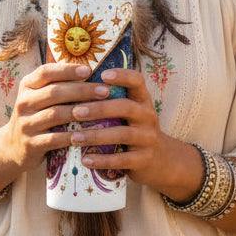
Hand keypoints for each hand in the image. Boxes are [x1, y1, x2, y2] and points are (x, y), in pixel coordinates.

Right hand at [0, 62, 111, 185]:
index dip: (67, 70)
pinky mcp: (31, 144)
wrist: (12, 147)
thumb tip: (91, 71)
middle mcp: (24, 102)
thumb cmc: (36, 116)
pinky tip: (88, 135)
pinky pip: (54, 138)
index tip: (89, 70)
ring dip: (80, 111)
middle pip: (54, 92)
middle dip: (82, 90)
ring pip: (55, 114)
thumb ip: (58, 85)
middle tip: (104, 91)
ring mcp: (26, 124)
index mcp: (27, 86)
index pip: (46, 72)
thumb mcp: (39, 97)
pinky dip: (72, 136)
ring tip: (101, 110)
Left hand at [67, 67, 178, 190]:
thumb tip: (74, 85)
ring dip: (96, 136)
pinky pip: (122, 159)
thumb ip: (111, 100)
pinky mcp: (144, 159)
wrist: (161, 160)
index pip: (137, 81)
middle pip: (126, 107)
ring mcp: (148, 138)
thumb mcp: (130, 111)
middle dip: (99, 109)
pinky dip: (103, 160)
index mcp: (143, 100)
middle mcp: (148, 116)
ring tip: (74, 138)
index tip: (102, 75)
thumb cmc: (134, 129)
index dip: (122, 75)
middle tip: (75, 112)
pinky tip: (86, 160)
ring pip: (123, 134)